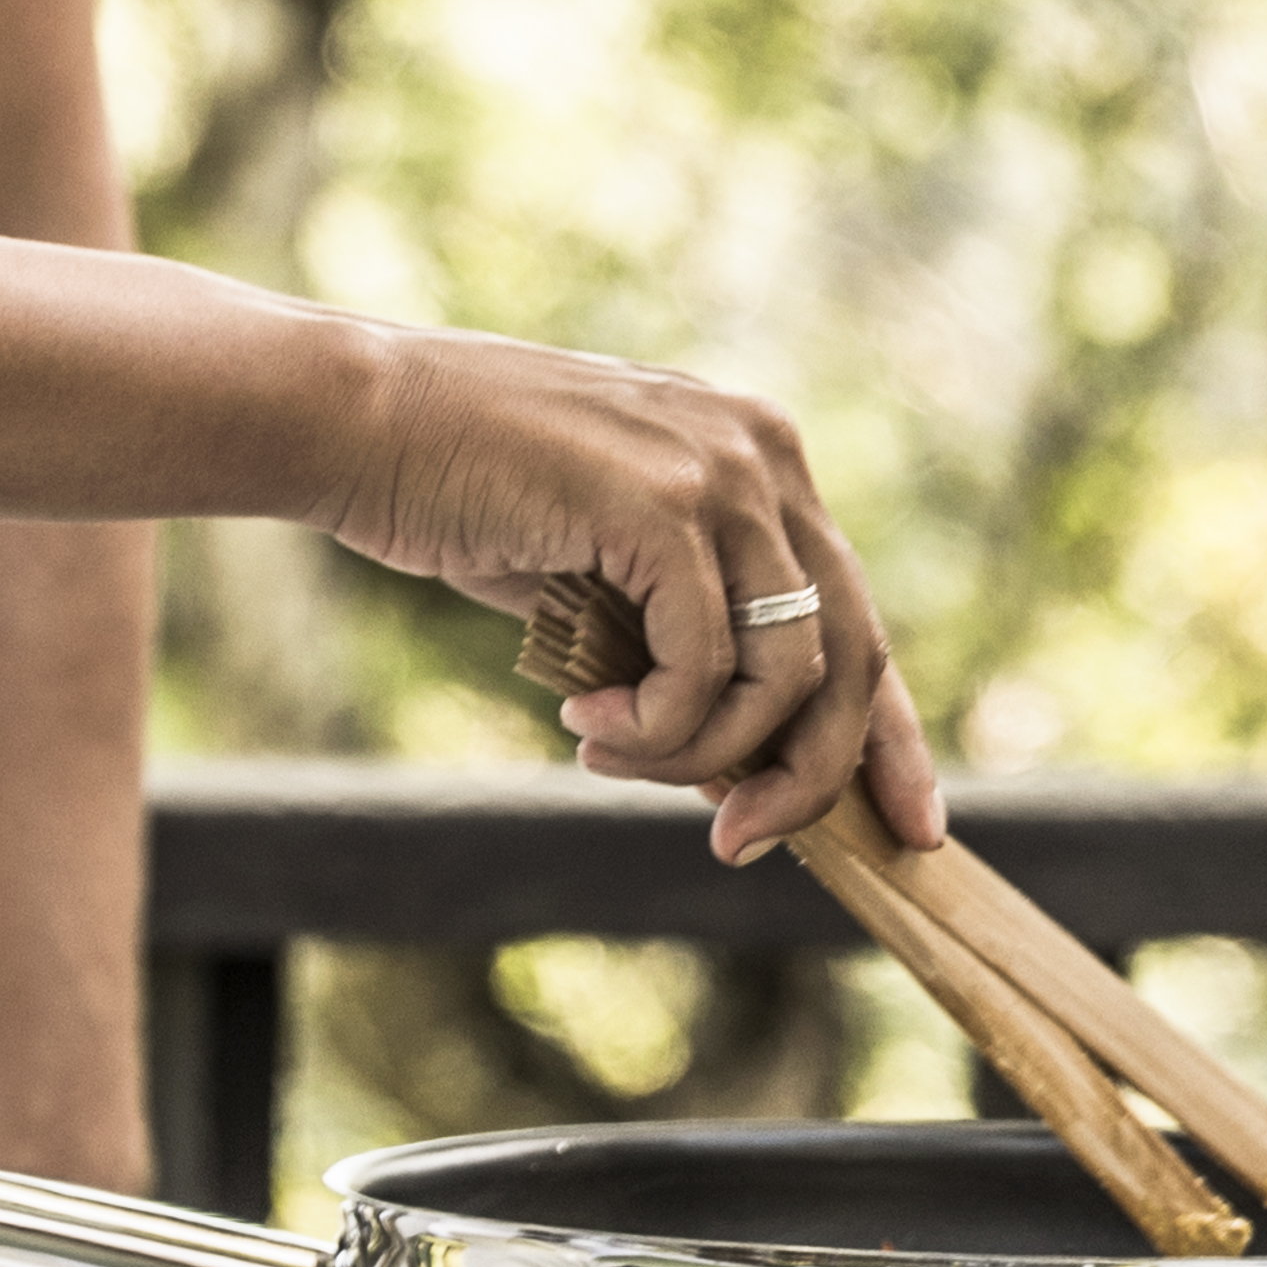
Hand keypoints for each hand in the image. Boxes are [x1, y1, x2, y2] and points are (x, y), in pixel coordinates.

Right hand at [319, 340, 944, 861]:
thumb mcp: (600, 578)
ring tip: (606, 755)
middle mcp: (764, 454)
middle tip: (738, 843)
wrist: (358, 423)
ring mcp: (721, 472)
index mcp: (760, 460)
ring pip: (787, 674)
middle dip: (812, 777)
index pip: (858, 615)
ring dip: (702, 754)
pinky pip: (706, 667)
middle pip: (855, 654)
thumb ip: (678, 640)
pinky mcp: (663, 504)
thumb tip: (739, 765)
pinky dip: (656, 725)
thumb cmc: (461, 497)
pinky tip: (582, 722)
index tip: (908, 830)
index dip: (892, 736)